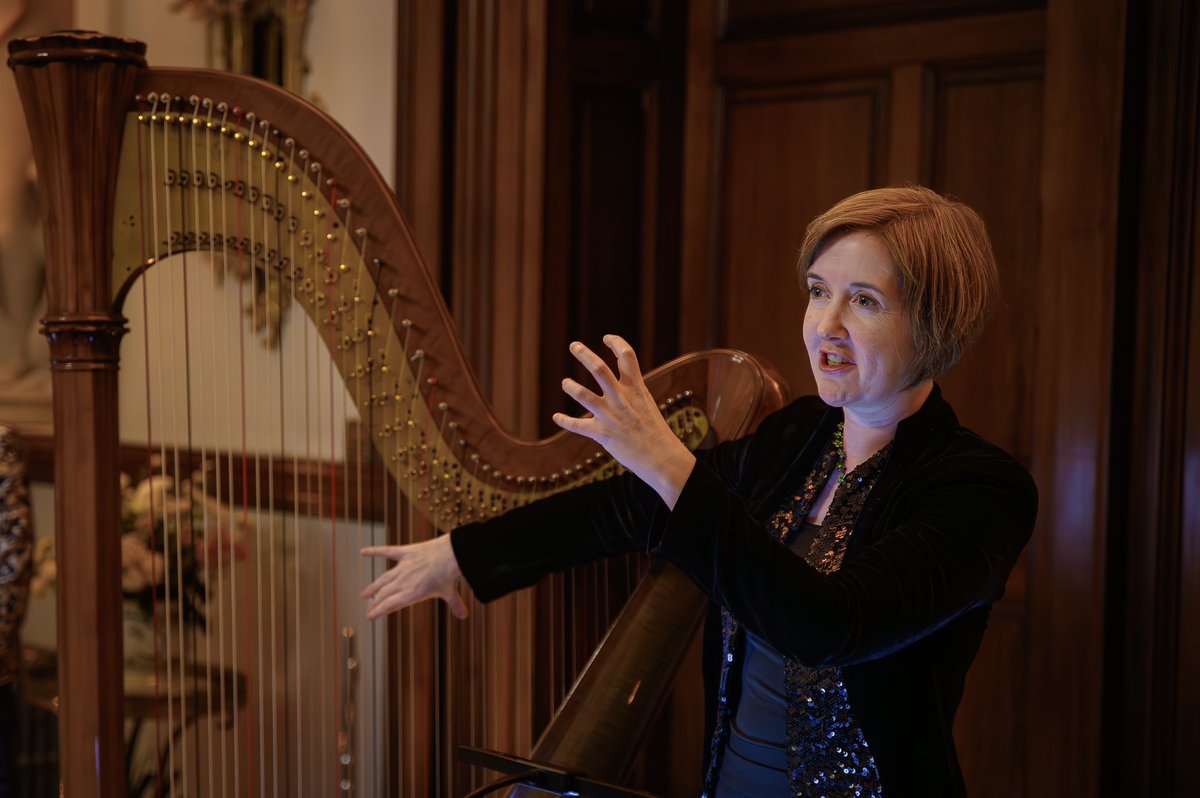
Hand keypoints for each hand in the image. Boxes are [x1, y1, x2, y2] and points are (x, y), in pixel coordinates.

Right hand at [361, 535, 467, 619]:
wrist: (452, 554)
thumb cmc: (450, 575)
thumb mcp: (451, 593)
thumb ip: (455, 604)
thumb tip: (464, 616)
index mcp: (412, 594)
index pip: (390, 605)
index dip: (378, 611)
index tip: (369, 616)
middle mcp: (404, 582)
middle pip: (384, 594)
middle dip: (375, 602)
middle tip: (368, 608)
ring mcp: (404, 567)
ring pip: (384, 579)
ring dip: (374, 587)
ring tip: (365, 594)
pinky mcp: (406, 552)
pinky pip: (387, 551)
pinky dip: (375, 552)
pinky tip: (363, 552)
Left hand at [552, 335, 694, 508]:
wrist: (661, 457)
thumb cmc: (655, 431)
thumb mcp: (646, 404)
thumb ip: (632, 390)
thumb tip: (622, 379)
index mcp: (636, 388)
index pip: (627, 356)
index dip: (616, 342)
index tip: (606, 337)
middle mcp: (622, 398)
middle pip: (599, 369)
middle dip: (584, 354)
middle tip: (574, 345)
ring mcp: (611, 416)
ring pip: (584, 395)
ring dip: (572, 387)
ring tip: (565, 382)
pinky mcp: (602, 434)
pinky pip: (578, 426)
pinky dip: (565, 421)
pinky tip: (556, 417)